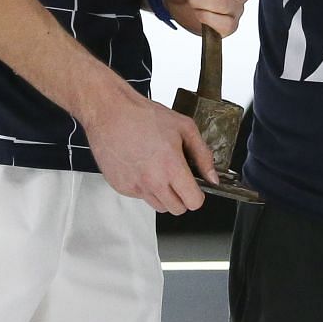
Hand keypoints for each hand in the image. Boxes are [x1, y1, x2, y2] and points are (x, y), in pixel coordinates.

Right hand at [82, 79, 217, 213]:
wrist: (110, 112)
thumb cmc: (143, 116)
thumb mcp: (184, 127)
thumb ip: (203, 155)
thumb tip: (212, 176)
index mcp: (171, 167)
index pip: (193, 202)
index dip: (197, 195)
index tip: (194, 187)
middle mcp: (153, 181)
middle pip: (177, 209)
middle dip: (182, 196)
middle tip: (178, 178)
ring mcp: (135, 186)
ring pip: (159, 206)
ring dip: (163, 194)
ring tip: (159, 171)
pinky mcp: (121, 187)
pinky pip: (140, 197)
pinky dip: (145, 188)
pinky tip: (143, 168)